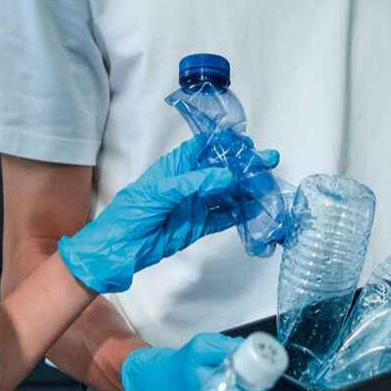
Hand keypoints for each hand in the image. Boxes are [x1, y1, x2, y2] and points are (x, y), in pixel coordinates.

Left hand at [59, 137, 266, 293]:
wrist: (122, 249)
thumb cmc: (132, 214)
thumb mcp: (161, 192)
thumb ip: (194, 183)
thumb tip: (226, 175)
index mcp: (175, 168)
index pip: (204, 148)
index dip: (225, 142)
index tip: (246, 142)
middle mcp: (189, 183)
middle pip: (222, 169)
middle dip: (244, 165)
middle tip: (269, 161)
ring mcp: (196, 205)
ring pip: (227, 193)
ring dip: (247, 189)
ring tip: (268, 186)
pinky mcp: (199, 226)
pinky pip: (224, 217)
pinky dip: (241, 214)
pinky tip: (256, 209)